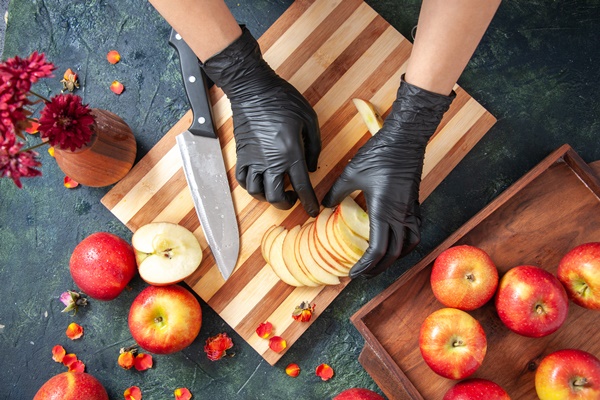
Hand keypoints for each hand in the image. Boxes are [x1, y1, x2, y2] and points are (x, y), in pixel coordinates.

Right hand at [201, 26, 320, 216]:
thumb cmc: (283, 101)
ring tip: (277, 189)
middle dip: (286, 204)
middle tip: (294, 197)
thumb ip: (314, 147)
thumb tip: (312, 168)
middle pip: (275, 197)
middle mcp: (270, 161)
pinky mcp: (241, 155)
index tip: (312, 211)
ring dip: (268, 197)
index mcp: (290, 153)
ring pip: (257, 192)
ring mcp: (253, 160)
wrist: (253, 89)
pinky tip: (260, 181)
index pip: (301, 187)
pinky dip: (251, 187)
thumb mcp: (309, 120)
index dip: (308, 203)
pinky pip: (242, 180)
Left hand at [323, 77, 453, 277]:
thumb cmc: (379, 154)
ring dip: (394, 260)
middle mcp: (401, 216)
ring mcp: (411, 211)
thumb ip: (336, 193)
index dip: (366, 266)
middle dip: (378, 269)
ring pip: (408, 246)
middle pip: (393, 255)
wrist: (405, 139)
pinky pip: (414, 233)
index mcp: (384, 211)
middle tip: (362, 275)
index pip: (378, 250)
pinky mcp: (415, 205)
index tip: (353, 272)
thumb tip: (323, 207)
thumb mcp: (350, 173)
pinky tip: (394, 244)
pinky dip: (405, 245)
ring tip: (378, 264)